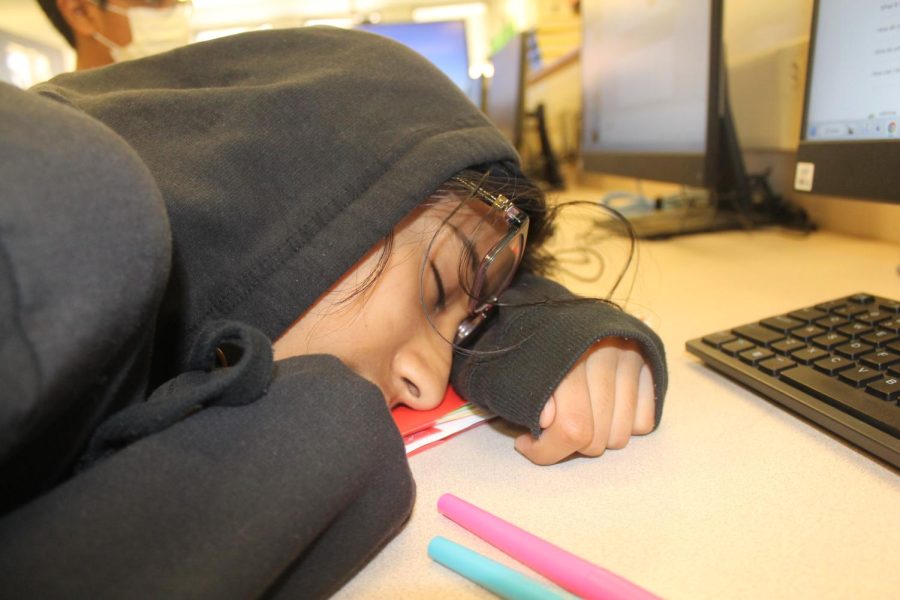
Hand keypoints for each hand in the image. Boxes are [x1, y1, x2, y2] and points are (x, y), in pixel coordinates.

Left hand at [514, 337, 654, 464]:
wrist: (556, 307)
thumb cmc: (532, 344)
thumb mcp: (514, 365)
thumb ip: (526, 396)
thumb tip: (546, 421)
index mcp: (566, 355)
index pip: (572, 427)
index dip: (546, 450)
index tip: (526, 443)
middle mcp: (604, 355)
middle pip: (596, 439)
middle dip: (569, 447)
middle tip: (552, 428)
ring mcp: (631, 359)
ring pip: (620, 436)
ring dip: (597, 438)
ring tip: (580, 416)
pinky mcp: (649, 363)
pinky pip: (643, 423)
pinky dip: (624, 426)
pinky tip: (604, 408)